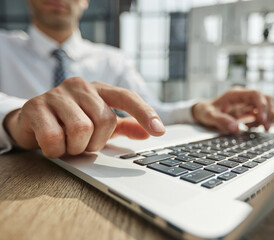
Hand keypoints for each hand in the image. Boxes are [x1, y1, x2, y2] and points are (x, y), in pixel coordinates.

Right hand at [3, 77, 164, 157]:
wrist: (32, 120)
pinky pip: (54, 138)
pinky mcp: (35, 106)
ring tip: (68, 143)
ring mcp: (57, 94)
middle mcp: (80, 86)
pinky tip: (52, 145)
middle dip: (96, 141)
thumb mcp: (100, 124)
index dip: (145, 113)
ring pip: (81, 129)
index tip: (159, 131)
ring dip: (76, 147)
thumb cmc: (71, 121)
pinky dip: (56, 150)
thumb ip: (125, 126)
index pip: (127, 97)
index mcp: (100, 89)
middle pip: (105, 120)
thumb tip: (148, 133)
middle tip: (84, 143)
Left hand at [192, 87, 273, 132]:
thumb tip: (235, 128)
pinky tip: (250, 128)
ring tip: (261, 129)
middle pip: (266, 98)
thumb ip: (221, 121)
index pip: (255, 94)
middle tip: (266, 128)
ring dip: (268, 117)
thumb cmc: (206, 111)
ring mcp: (247, 103)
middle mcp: (244, 97)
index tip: (262, 120)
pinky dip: (261, 122)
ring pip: (267, 105)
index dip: (262, 106)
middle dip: (269, 113)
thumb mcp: (209, 116)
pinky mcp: (248, 111)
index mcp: (236, 94)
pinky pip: (261, 114)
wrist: (203, 112)